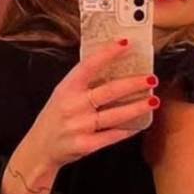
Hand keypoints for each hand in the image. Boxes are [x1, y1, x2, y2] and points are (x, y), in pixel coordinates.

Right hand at [15, 39, 157, 180]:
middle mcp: (73, 105)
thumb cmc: (55, 117)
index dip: (108, 53)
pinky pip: (111, 136)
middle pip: (108, 91)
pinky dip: (126, 131)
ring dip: (136, 107)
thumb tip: (114, 67)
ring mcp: (79, 126)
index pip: (89, 66)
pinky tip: (140, 125)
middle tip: (152, 78)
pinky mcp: (85, 145)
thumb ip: (83, 83)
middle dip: (133, 84)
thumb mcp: (62, 94)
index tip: (126, 44)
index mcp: (67, 88)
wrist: (39, 149)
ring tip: (153, 100)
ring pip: (114, 115)